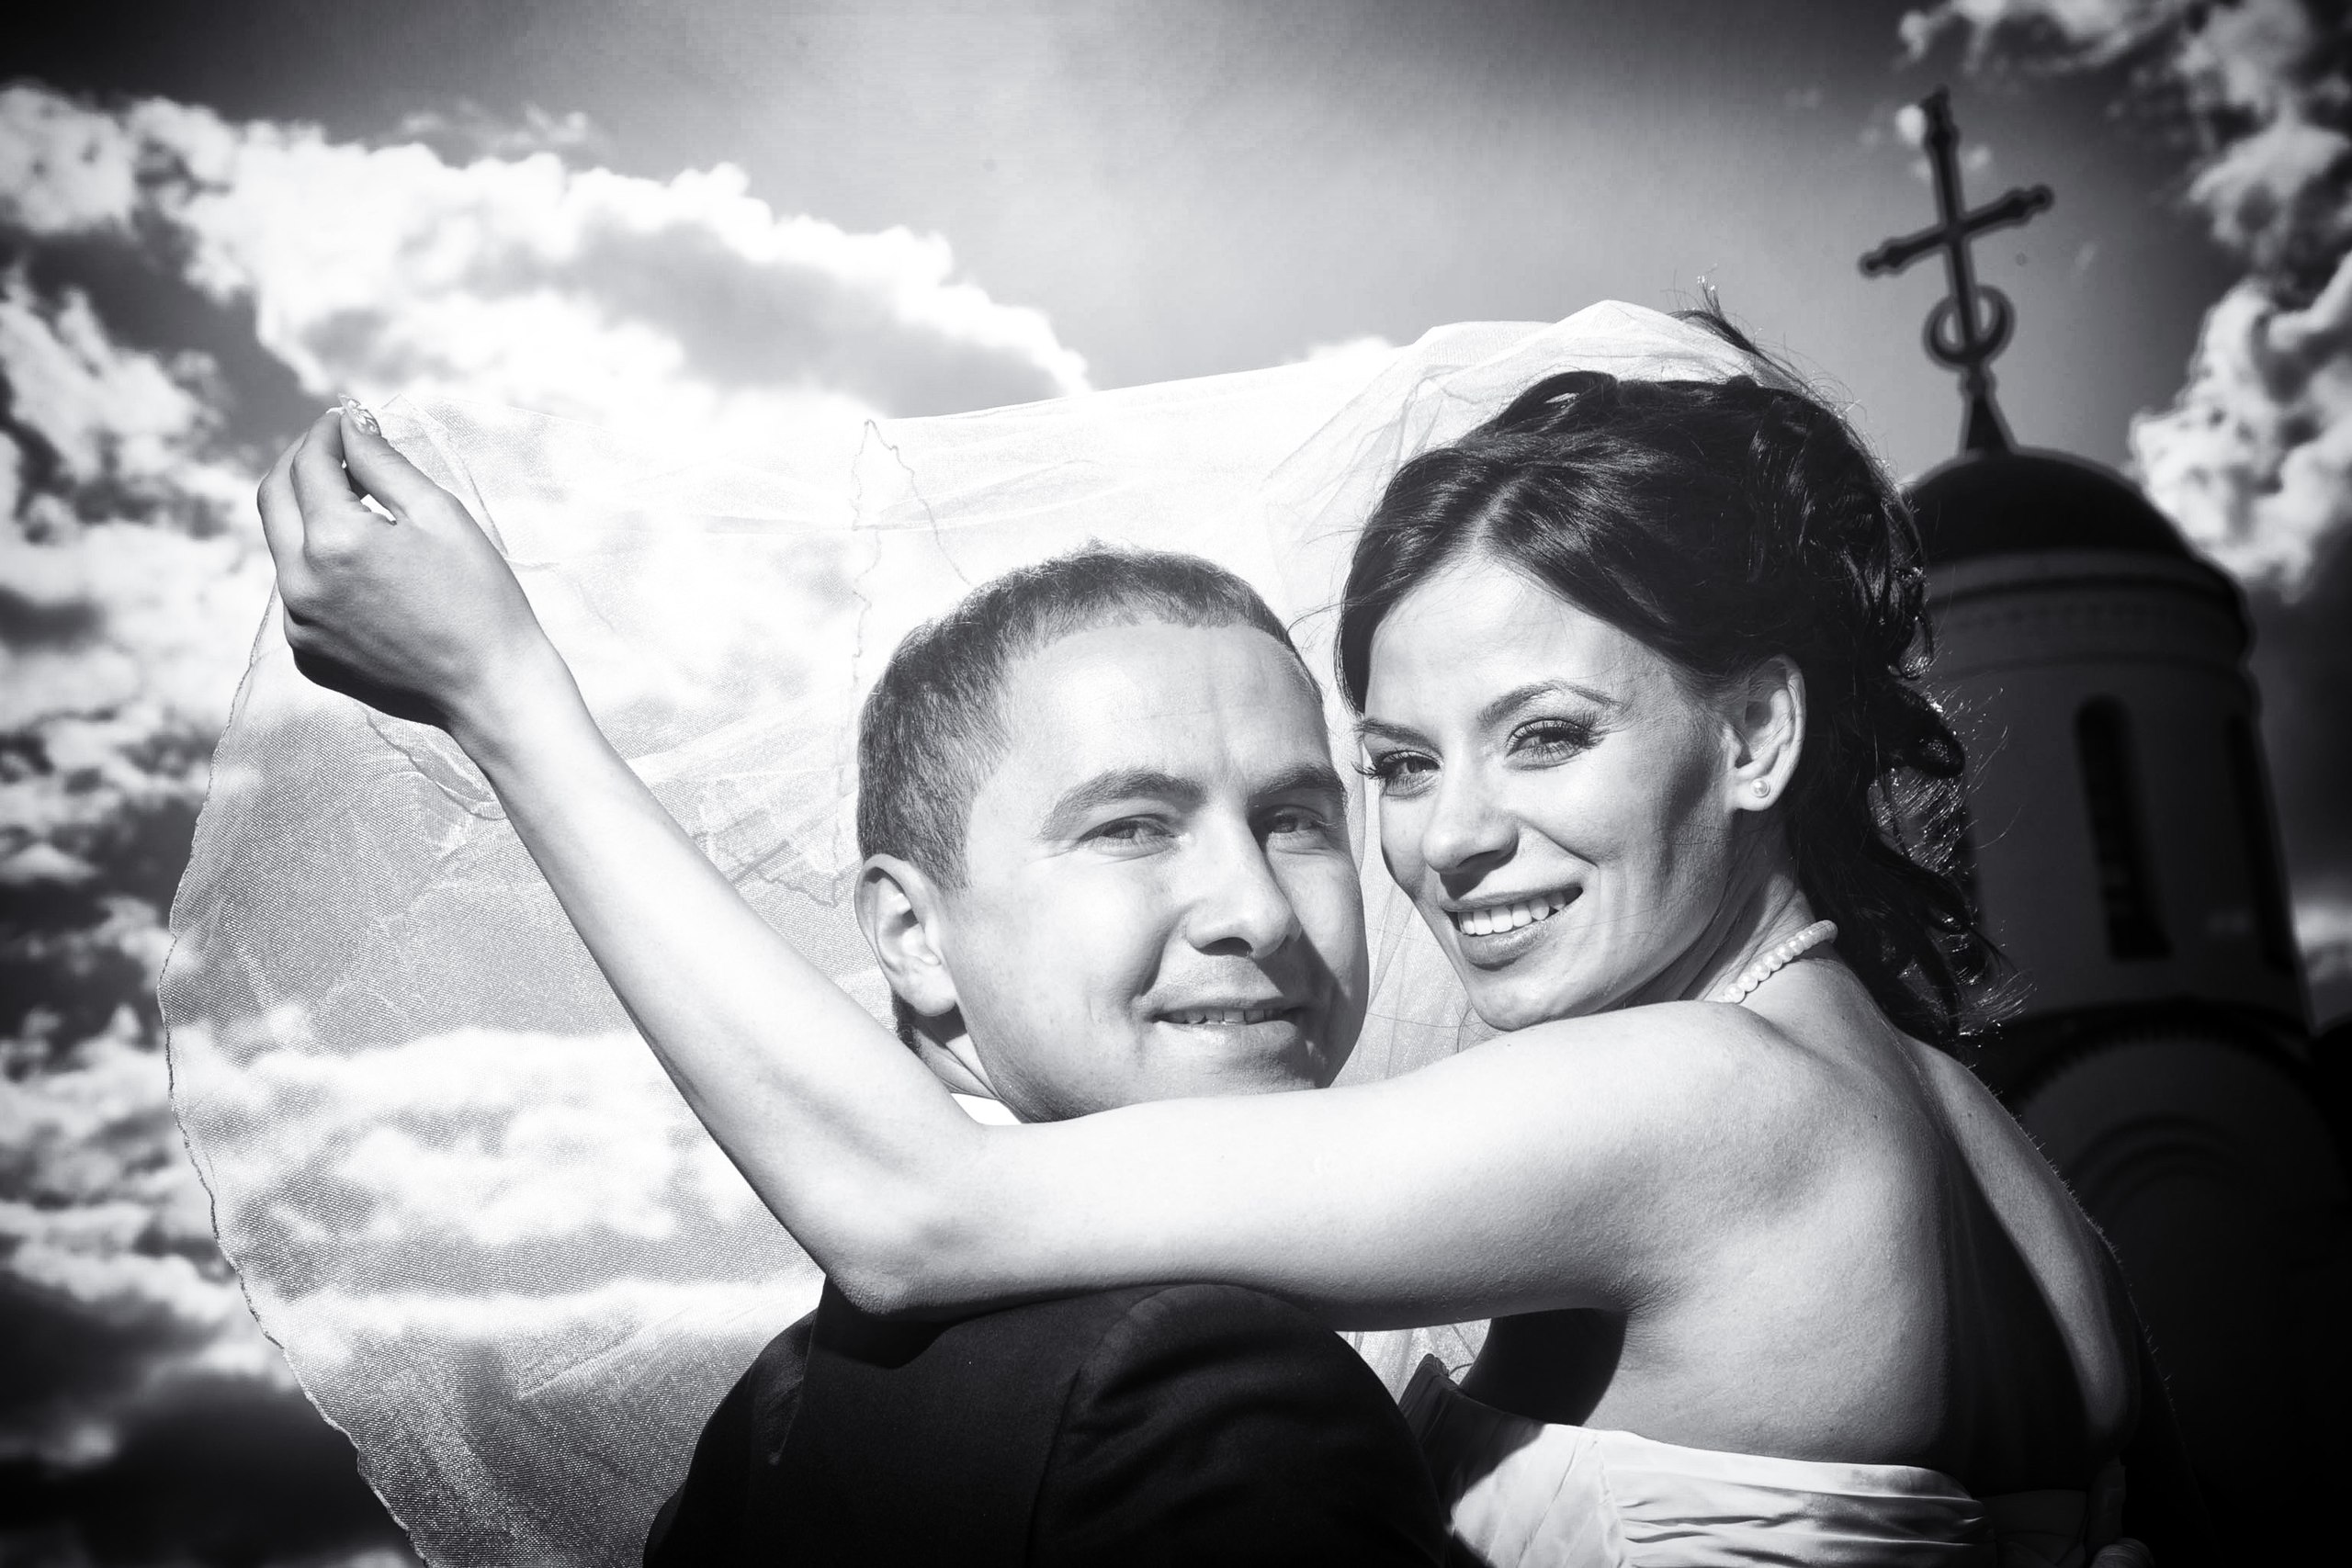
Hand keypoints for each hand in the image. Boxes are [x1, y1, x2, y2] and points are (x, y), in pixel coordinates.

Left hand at [257, 404, 561, 744]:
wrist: (493, 688)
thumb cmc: (480, 597)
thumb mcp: (438, 513)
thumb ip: (382, 460)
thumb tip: (348, 420)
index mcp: (333, 541)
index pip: (309, 462)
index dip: (327, 432)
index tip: (347, 420)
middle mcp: (300, 584)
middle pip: (273, 497)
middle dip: (302, 463)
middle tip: (338, 450)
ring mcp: (298, 625)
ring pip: (283, 547)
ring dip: (311, 517)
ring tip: (363, 513)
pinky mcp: (307, 655)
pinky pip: (298, 594)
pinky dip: (321, 569)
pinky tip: (368, 574)